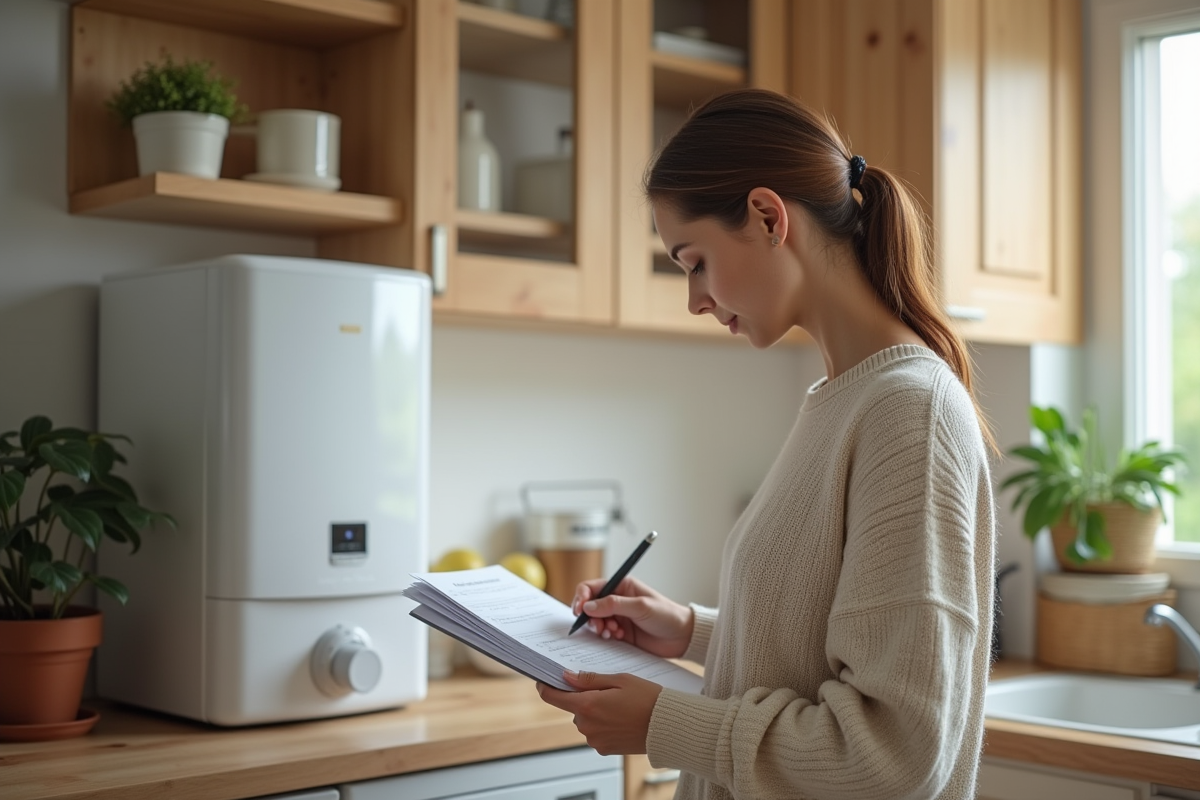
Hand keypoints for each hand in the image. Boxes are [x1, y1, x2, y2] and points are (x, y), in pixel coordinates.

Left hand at [537, 670, 661, 755]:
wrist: (667, 727)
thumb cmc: (648, 699)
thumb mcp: (620, 680)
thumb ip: (589, 679)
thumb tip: (566, 676)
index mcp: (588, 705)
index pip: (553, 697)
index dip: (546, 687)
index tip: (544, 680)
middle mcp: (587, 725)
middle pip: (574, 707)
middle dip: (585, 697)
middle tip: (609, 691)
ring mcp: (595, 739)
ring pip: (586, 719)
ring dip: (596, 711)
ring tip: (621, 706)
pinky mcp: (604, 749)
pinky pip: (596, 732)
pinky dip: (604, 724)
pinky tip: (622, 719)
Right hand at [572, 577, 692, 657]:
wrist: (683, 637)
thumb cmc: (666, 615)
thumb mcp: (640, 607)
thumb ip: (613, 605)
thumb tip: (588, 606)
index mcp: (622, 586)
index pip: (592, 587)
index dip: (582, 597)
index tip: (580, 611)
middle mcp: (617, 600)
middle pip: (590, 606)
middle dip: (590, 617)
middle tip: (598, 627)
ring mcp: (618, 617)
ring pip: (595, 621)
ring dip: (598, 627)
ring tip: (611, 633)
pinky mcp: (621, 633)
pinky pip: (604, 634)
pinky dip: (606, 636)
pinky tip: (617, 637)